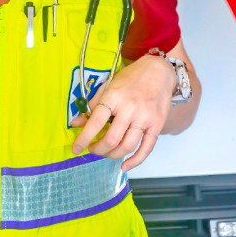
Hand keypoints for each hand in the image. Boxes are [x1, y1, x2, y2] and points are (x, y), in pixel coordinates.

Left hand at [70, 54, 175, 171]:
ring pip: (127, 146)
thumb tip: (76, 122)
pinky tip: (124, 166)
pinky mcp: (157, 125)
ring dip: (112, 155)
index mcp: (115, 96)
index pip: (96, 122)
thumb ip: (92, 104)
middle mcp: (130, 108)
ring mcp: (145, 118)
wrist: (159, 71)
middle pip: (111, 139)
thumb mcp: (109, 85)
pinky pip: (146, 149)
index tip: (76, 149)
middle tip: (92, 149)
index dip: (84, 138)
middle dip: (98, 149)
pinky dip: (134, 162)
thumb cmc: (131, 77)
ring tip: (105, 153)